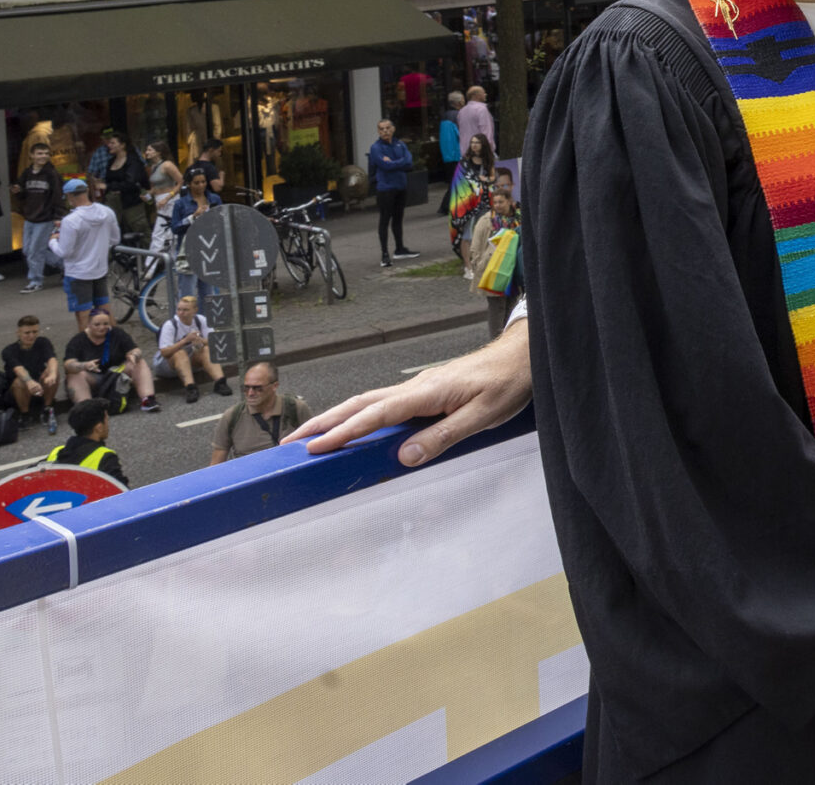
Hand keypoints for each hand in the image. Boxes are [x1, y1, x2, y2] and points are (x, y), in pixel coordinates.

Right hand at [286, 321, 532, 466]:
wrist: (523, 356)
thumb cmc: (508, 383)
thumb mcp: (483, 416)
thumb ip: (444, 437)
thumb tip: (404, 457)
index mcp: (427, 392)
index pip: (376, 415)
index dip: (344, 433)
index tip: (315, 448)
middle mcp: (416, 387)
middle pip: (360, 405)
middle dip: (323, 423)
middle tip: (291, 443)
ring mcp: (419, 388)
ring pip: (368, 403)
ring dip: (337, 418)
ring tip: (310, 436)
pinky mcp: (425, 391)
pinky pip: (384, 405)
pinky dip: (360, 415)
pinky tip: (353, 427)